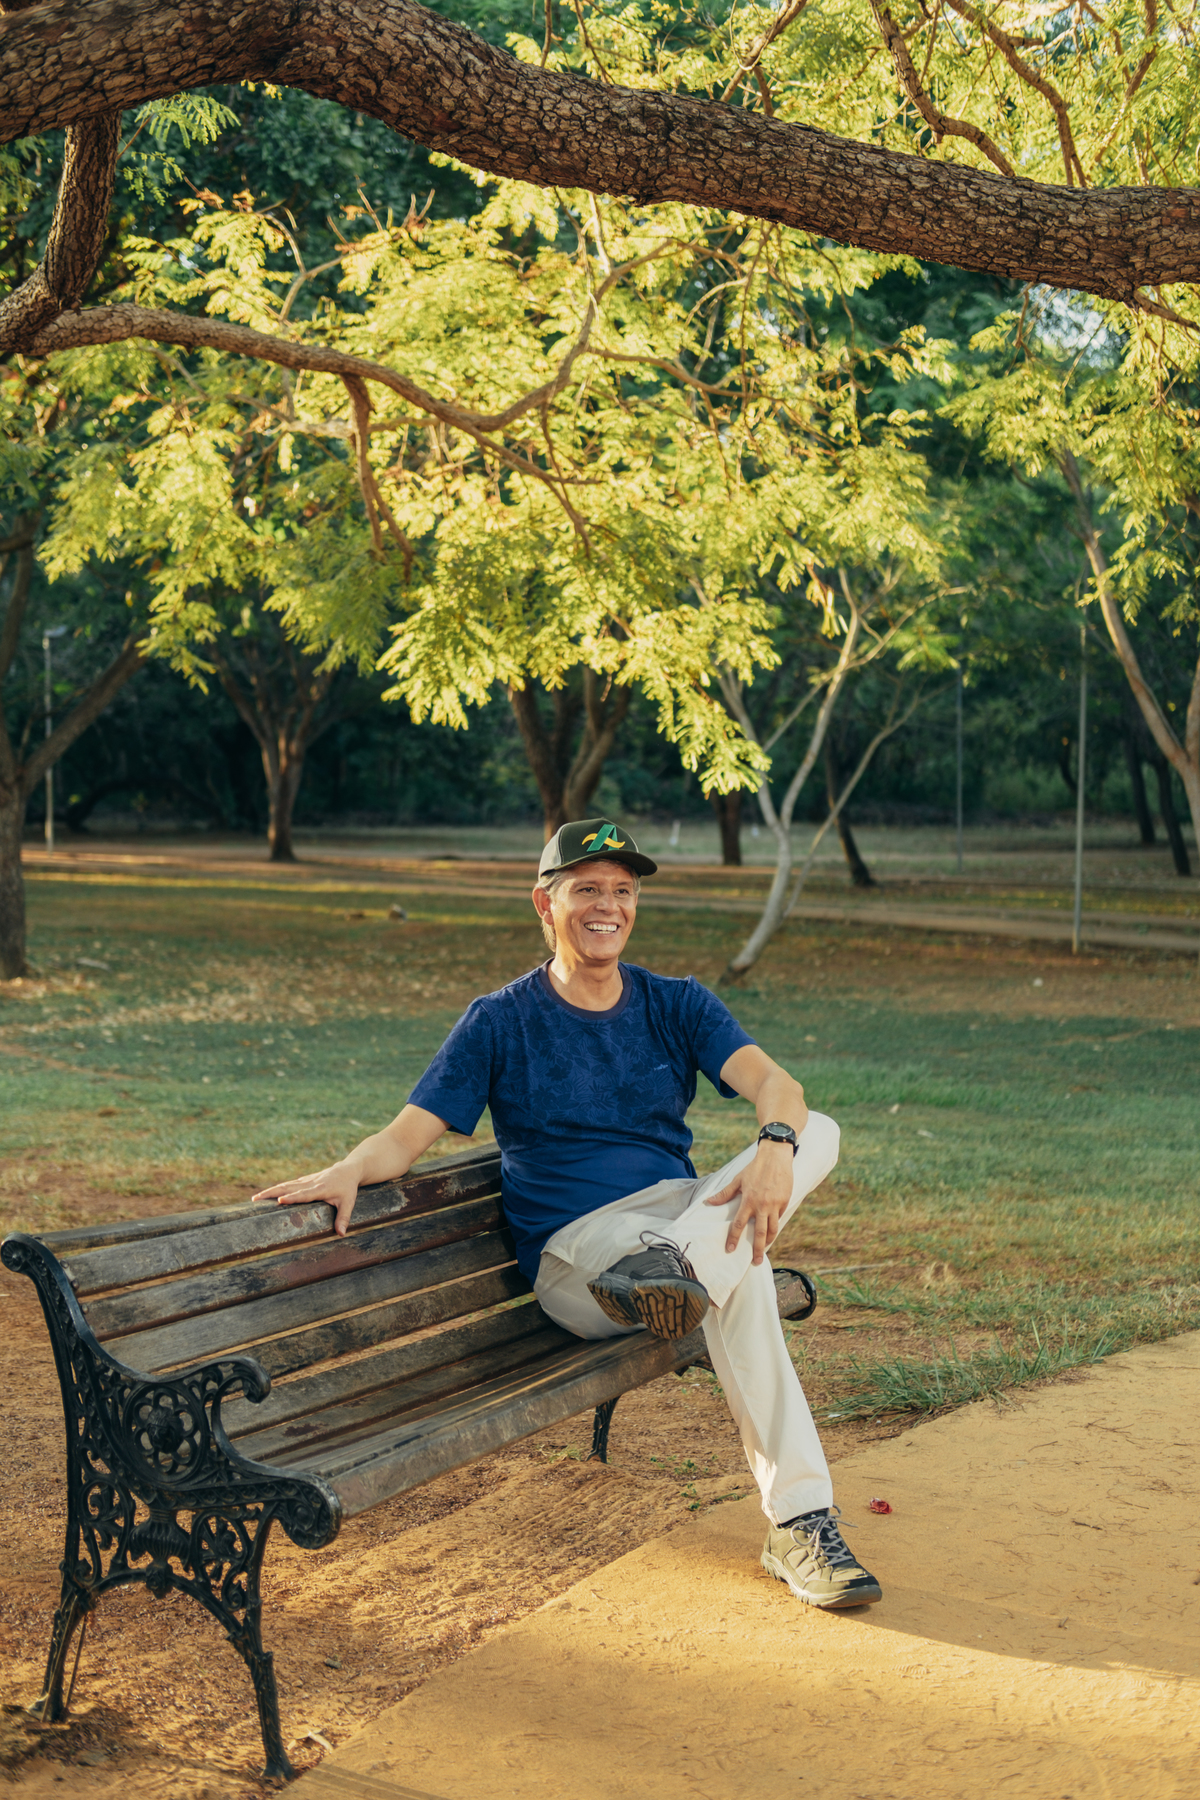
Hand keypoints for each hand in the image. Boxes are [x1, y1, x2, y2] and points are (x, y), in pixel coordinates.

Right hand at [252, 1162, 360, 1236]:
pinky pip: (288, 1184)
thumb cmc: (348, 1188)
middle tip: (256, 1200)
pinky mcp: (304, 1180)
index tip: (280, 1201)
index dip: (292, 1198)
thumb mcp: (348, 1203)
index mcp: (320, 1189)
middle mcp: (311, 1183)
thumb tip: (340, 1234)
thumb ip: (343, 1218)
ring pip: (285, 1185)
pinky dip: (276, 1188)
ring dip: (270, 1191)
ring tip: (255, 1198)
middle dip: (272, 1193)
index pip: (304, 1194)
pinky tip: (266, 1194)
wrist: (348, 1170)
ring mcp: (306, 1180)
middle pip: (288, 1188)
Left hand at [704, 1142, 794, 1264]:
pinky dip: (776, 1224)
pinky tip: (773, 1230)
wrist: (775, 1157)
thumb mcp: (738, 1180)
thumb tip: (708, 1202)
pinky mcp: (785, 1201)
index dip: (734, 1238)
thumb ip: (725, 1194)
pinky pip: (780, 1217)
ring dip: (770, 1241)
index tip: (730, 1250)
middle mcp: (762, 1206)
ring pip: (773, 1228)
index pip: (739, 1224)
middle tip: (756, 1262)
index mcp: (748, 1201)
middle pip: (761, 1234)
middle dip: (758, 1250)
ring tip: (766, 1250)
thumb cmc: (755, 1168)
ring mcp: (775, 1205)